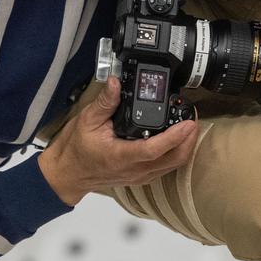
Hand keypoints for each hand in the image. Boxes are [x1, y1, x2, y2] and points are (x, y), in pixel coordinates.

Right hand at [38, 78, 199, 205]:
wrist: (68, 174)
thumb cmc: (76, 150)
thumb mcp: (86, 121)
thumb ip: (105, 102)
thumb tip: (116, 83)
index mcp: (120, 156)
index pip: (155, 149)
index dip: (175, 137)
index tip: (187, 123)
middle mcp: (134, 170)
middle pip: (173, 159)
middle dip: (188, 139)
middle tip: (192, 118)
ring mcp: (139, 176)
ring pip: (172, 165)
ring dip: (185, 147)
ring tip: (188, 125)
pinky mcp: (140, 177)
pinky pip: (165, 168)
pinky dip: (176, 154)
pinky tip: (176, 139)